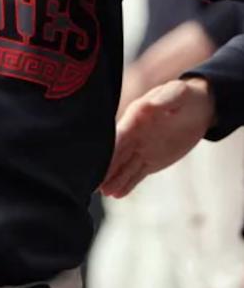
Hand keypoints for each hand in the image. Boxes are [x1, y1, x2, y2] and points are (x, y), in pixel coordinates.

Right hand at [100, 76, 216, 197]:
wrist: (197, 109)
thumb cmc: (186, 96)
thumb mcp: (178, 93)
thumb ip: (165, 99)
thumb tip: (150, 104)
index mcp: (136, 118)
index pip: (119, 136)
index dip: (109, 149)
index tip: (97, 160)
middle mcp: (133, 135)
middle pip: (117, 154)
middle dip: (105, 167)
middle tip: (91, 181)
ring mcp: (141, 149)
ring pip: (124, 166)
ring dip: (113, 179)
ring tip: (102, 193)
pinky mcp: (151, 160)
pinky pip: (137, 173)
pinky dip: (127, 183)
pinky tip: (116, 194)